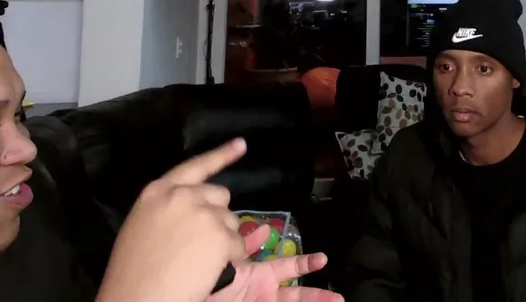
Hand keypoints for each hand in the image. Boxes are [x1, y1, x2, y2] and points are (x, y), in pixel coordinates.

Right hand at [96, 138, 249, 301]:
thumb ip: (167, 209)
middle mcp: (181, 196)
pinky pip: (238, 244)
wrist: (138, 299)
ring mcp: (202, 213)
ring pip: (230, 221)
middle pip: (219, 195)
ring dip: (223, 240)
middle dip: (217, 215)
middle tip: (203, 242)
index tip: (241, 144)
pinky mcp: (219, 235)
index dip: (221, 155)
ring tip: (198, 262)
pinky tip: (209, 270)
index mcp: (157, 191)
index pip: (195, 166)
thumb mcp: (142, 226)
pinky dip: (230, 259)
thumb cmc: (133, 271)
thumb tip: (193, 209)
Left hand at [208, 226, 341, 301]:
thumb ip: (245, 246)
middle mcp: (264, 292)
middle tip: (339, 297)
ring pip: (291, 300)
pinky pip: (279, 300)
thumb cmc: (206, 279)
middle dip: (317, 295)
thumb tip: (263, 231)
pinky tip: (306, 290)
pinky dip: (291, 292)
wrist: (186, 296)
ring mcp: (260, 300)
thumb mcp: (227, 260)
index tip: (324, 258)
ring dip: (313, 301)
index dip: (305, 262)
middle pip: (296, 292)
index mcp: (258, 278)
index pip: (288, 267)